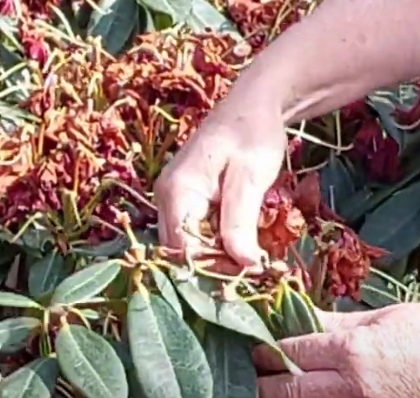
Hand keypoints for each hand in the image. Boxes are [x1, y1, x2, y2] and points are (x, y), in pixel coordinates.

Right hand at [153, 102, 286, 266]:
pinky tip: (242, 244)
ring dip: (216, 257)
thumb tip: (243, 264)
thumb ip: (241, 222)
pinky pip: (193, 233)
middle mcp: (165, 198)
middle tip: (254, 268)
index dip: (213, 266)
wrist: (252, 105)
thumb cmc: (253, 134)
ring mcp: (171, 200)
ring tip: (251, 258)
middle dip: (214, 265)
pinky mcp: (183, 202)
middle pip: (179, 250)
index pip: (183, 247)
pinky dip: (217, 244)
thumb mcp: (252, 178)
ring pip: (186, 245)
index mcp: (177, 190)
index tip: (249, 271)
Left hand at [253, 302, 419, 397]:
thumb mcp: (378, 316)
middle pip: (293, 394)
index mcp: (350, 349)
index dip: (266, 354)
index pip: (293, 354)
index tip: (252, 354)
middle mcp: (354, 385)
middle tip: (246, 390)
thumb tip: (299, 317)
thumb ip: (334, 322)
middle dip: (263, 393)